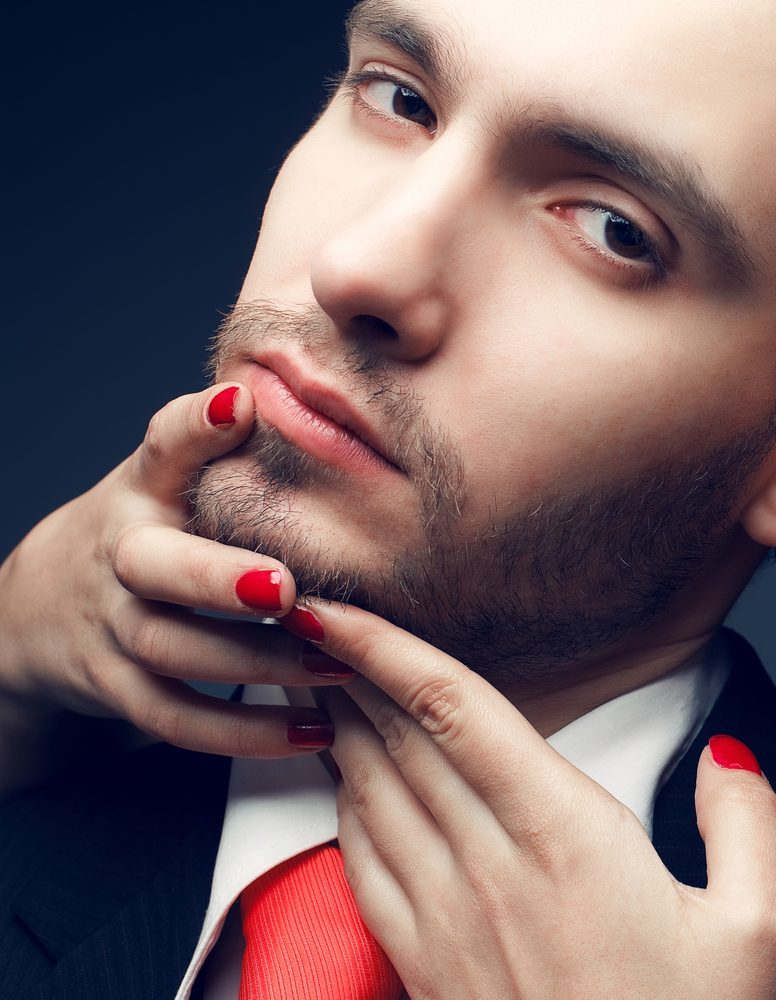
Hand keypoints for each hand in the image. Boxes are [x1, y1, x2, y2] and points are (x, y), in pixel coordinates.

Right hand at [0, 384, 343, 789]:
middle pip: (156, 565)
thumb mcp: (167, 484)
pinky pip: (177, 718)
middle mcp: (123, 553)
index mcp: (143, 490)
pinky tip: (313, 731)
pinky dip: (244, 731)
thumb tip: (306, 402)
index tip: (239, 405)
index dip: (196, 426)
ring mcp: (114, 624)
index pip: (162, 447)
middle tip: (283, 586)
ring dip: (260, 661)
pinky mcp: (118, 685)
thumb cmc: (147, 532)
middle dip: (218, 578)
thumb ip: (222, 454)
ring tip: (337, 661)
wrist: (47, 606)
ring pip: (174, 649)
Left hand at [297, 601, 775, 999]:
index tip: (341, 609)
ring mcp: (446, 920)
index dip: (390, 649)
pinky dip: (342, 806)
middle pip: (399, 739)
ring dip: (335, 726)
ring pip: (370, 793)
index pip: (457, 711)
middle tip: (307, 620)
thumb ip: (746, 822)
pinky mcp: (424, 966)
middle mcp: (490, 867)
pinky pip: (362, 865)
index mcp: (566, 837)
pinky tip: (338, 779)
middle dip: (345, 669)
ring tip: (307, 677)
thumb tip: (726, 753)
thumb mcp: (757, 931)